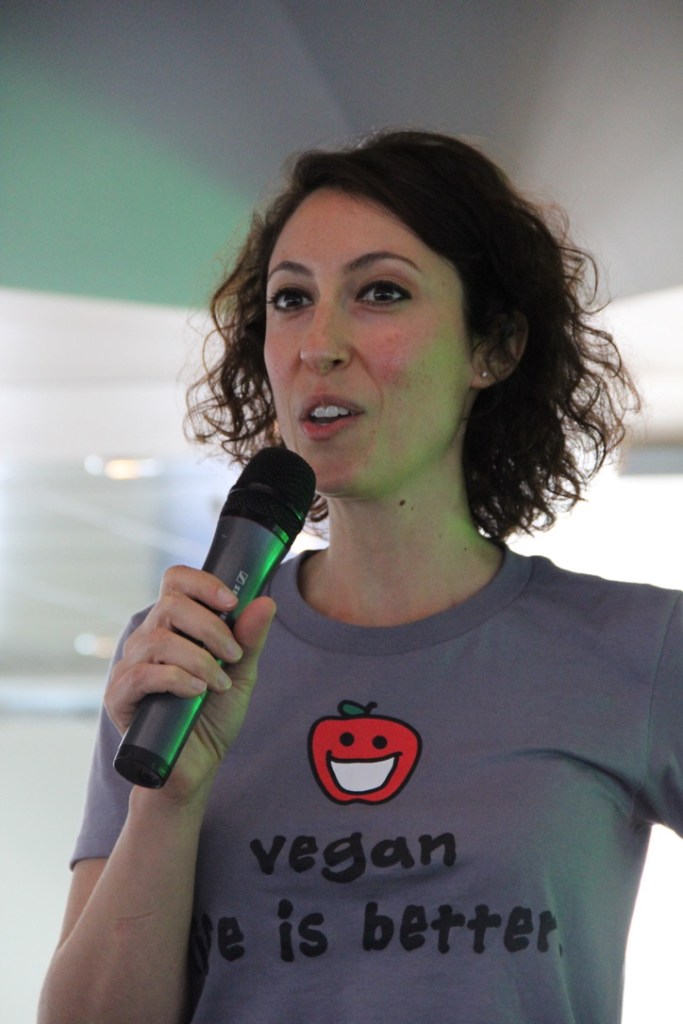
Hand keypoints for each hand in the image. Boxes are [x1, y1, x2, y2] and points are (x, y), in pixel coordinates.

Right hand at [106, 565, 275, 799]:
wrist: (196, 766)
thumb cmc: (213, 717)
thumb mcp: (241, 674)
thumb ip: (250, 639)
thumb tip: (264, 602)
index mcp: (173, 627)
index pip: (175, 582)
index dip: (202, 583)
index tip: (232, 602)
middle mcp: (147, 640)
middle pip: (169, 604)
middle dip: (210, 626)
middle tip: (234, 655)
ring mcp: (129, 667)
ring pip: (158, 640)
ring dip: (199, 659)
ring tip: (219, 683)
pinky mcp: (118, 698)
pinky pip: (141, 675)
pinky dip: (176, 679)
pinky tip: (197, 693)